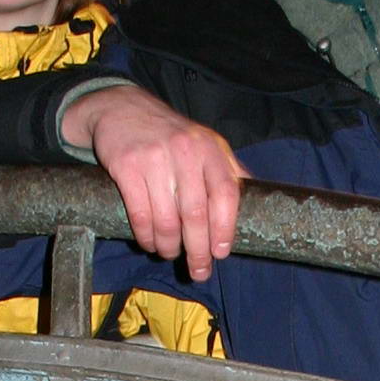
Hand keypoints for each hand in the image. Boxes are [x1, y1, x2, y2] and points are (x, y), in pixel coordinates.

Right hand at [62, 83, 242, 282]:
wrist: (121, 108)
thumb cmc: (170, 135)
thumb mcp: (205, 143)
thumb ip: (228, 170)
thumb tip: (258, 200)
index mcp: (209, 149)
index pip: (226, 194)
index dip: (225, 228)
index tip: (220, 253)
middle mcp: (185, 151)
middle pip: (196, 214)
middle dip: (198, 251)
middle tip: (199, 272)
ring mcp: (154, 158)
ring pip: (166, 220)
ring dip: (169, 247)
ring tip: (170, 254)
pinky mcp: (127, 165)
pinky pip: (140, 214)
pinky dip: (146, 236)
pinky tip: (150, 242)